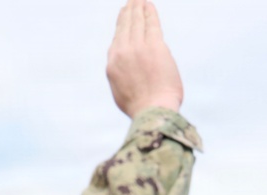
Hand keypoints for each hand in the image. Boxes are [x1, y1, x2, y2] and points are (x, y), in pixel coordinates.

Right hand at [106, 0, 183, 117]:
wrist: (152, 112)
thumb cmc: (141, 108)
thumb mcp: (122, 93)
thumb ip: (122, 77)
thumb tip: (126, 73)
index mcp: (112, 65)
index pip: (117, 39)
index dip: (121, 26)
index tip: (123, 17)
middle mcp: (121, 53)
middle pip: (125, 27)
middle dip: (128, 12)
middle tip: (131, 2)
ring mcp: (137, 48)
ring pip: (137, 22)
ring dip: (138, 8)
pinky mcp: (154, 46)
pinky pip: (151, 23)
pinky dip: (149, 12)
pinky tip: (148, 4)